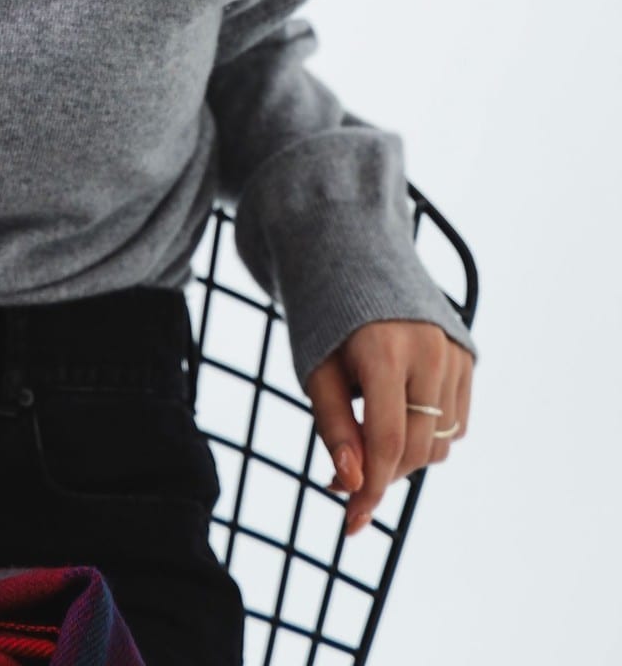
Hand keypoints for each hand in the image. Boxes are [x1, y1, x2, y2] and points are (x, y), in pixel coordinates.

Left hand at [304, 318, 473, 536]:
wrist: (356, 260)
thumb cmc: (326, 321)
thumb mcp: (315, 370)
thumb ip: (334, 426)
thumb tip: (353, 484)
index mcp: (384, 350)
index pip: (386, 441)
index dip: (369, 489)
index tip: (351, 524)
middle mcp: (430, 352)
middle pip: (416, 448)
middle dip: (383, 474)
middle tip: (346, 476)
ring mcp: (456, 354)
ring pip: (441, 443)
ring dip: (406, 456)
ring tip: (368, 433)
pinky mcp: (468, 358)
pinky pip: (457, 423)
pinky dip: (429, 434)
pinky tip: (399, 413)